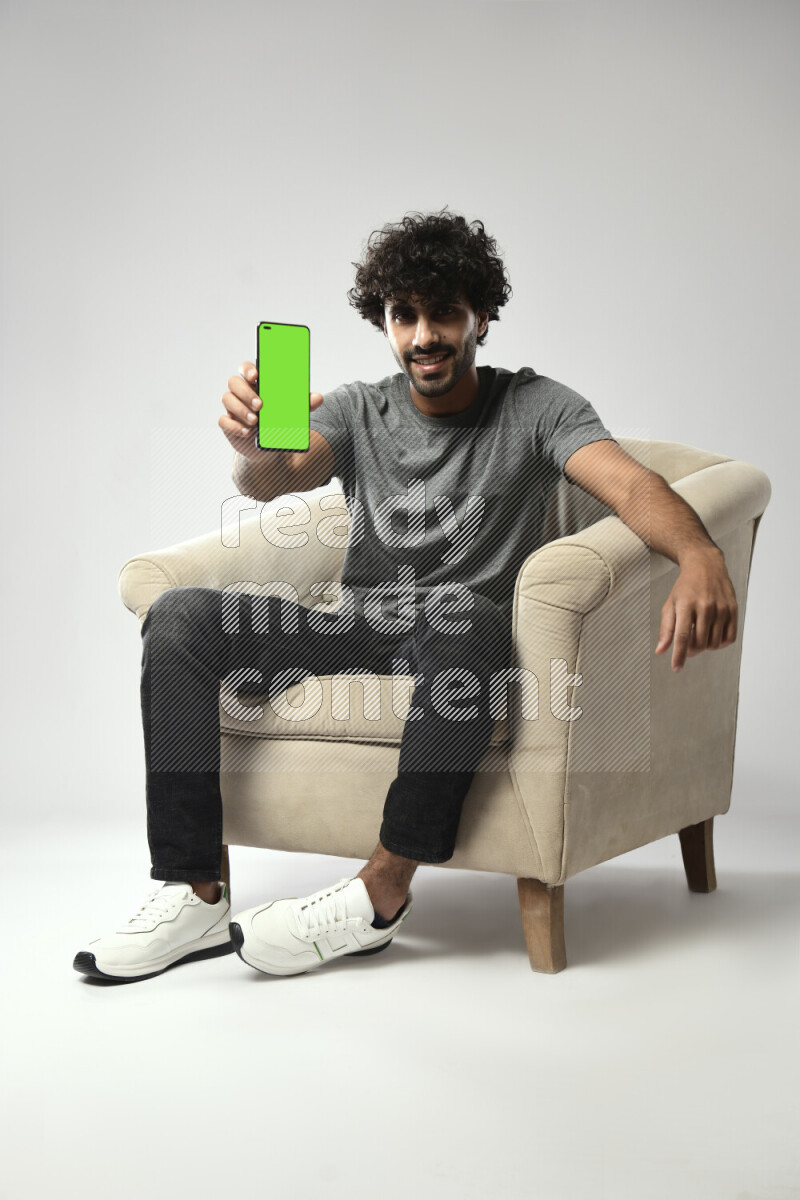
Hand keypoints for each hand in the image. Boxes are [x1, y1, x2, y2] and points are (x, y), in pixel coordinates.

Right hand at [219, 361, 323, 461]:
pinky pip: (223, 421)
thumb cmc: (279, 422)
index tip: (256, 375)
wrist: (269, 448)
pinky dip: (235, 426)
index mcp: (256, 384)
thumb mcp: (293, 413)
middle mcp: (241, 392)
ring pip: (227, 398)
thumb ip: (303, 404)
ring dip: (241, 409)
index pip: (246, 368)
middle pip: (234, 382)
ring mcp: (232, 407)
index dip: (248, 369)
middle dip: (245, 392)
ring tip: (256, 421)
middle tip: (260, 405)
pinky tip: (247, 432)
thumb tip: (318, 398)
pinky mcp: (227, 424)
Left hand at [655, 548, 737, 671]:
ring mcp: (721, 608)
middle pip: (700, 643)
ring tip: (699, 635)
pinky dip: (720, 643)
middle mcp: (705, 606)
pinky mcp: (733, 609)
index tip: (676, 668)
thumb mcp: (670, 604)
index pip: (682, 636)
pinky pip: (729, 638)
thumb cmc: (685, 587)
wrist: (706, 566)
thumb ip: (666, 629)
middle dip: (692, 650)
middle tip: (688, 644)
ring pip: (714, 643)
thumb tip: (661, 651)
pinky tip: (713, 635)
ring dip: (705, 646)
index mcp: (686, 605)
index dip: (679, 656)